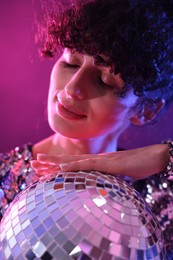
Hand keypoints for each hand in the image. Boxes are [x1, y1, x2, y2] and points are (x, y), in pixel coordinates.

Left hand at [30, 144, 168, 179]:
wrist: (154, 157)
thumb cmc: (139, 165)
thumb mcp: (120, 174)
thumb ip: (109, 177)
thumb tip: (102, 182)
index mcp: (98, 163)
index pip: (74, 165)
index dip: (59, 166)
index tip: (44, 169)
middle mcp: (96, 160)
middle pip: (69, 161)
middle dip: (50, 162)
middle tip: (33, 162)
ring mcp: (102, 160)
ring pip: (74, 162)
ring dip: (56, 163)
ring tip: (38, 162)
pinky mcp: (109, 163)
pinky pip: (89, 165)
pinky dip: (74, 167)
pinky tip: (62, 168)